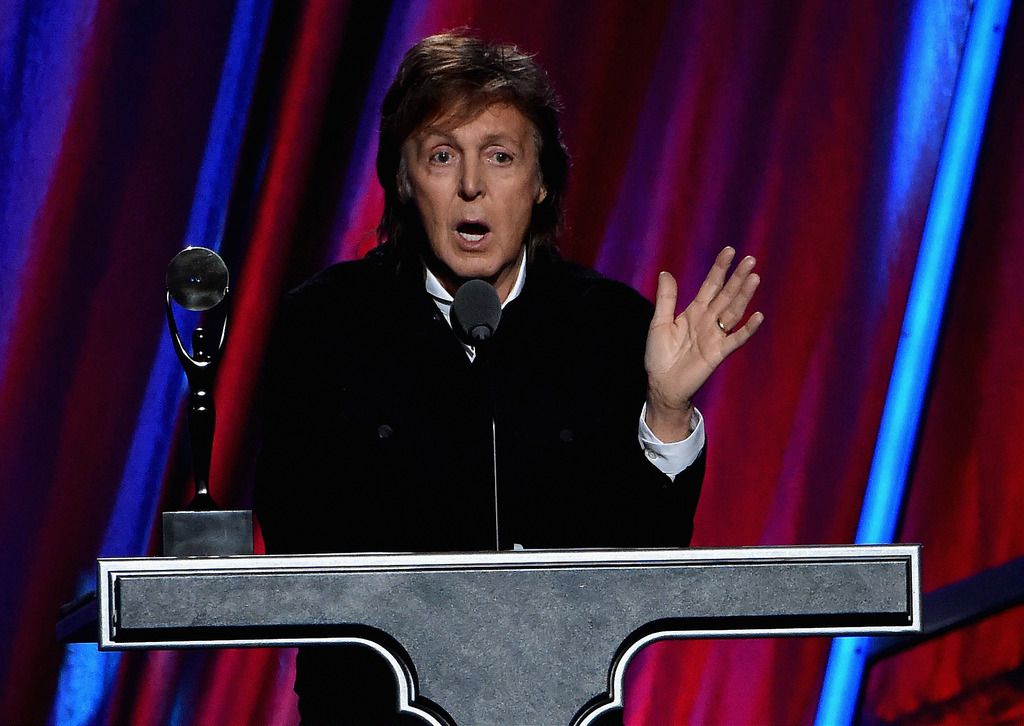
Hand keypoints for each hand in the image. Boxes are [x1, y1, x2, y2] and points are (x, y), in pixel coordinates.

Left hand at [644, 247, 763, 440]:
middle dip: (737, 278)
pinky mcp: (718, 353)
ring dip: (744, 296)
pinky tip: (758, 316)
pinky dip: (747, 329)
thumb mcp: (658, 323)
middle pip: (726, 295)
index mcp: (694, 312)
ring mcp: (715, 336)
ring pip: (733, 312)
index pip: (710, 286)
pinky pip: (735, 339)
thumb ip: (666, 299)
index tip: (729, 250)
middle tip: (750, 260)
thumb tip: (665, 272)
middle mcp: (708, 321)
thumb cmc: (659, 356)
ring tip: (754, 278)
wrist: (661, 385)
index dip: (719, 269)